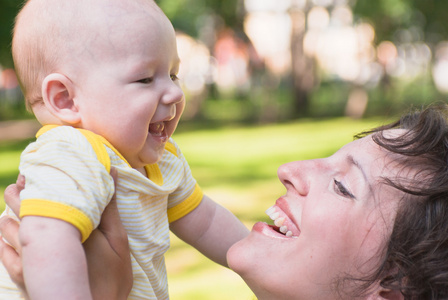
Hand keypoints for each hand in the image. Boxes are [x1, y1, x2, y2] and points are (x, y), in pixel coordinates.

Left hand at [0, 169, 132, 299]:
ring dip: (10, 213)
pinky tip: (7, 234)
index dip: (37, 179)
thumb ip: (111, 209)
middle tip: (25, 182)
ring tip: (17, 204)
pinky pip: (2, 253)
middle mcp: (42, 242)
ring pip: (6, 228)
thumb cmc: (112, 278)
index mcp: (67, 227)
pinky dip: (2, 239)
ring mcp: (28, 261)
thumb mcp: (119, 242)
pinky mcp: (22, 277)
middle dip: (18, 192)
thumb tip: (112, 175)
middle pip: (19, 209)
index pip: (45, 195)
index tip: (38, 168)